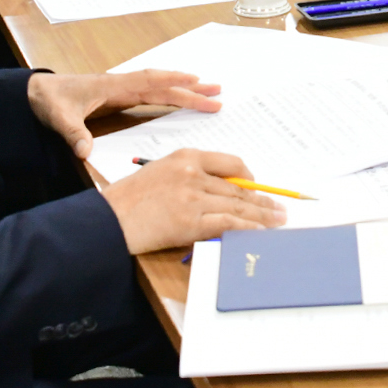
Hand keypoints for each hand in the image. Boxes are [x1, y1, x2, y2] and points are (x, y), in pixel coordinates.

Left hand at [28, 67, 223, 157]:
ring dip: (183, 89)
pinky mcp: (117, 96)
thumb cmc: (48, 101)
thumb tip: (85, 152)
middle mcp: (121, 85)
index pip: (150, 83)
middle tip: (218, 93)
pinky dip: (169, 94)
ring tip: (208, 92)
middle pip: (162, 84)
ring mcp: (121, 89)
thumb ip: (73, 134)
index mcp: (113, 87)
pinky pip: (150, 93)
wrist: (34, 93)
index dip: (175, 83)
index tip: (199, 84)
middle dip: (191, 88)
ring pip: (159, 87)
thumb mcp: (59, 119)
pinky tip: (179, 98)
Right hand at [100, 148, 284, 253]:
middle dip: (262, 200)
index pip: (229, 163)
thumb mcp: (160, 172)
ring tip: (278, 220)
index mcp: (186, 157)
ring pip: (238, 206)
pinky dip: (248, 227)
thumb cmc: (129, 199)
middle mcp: (193, 173)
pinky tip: (260, 231)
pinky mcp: (191, 222)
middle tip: (280, 207)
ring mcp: (193, 198)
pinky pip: (229, 223)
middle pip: (237, 188)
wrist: (108, 219)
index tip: (256, 186)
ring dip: (262, 215)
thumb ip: (190, 177)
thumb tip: (221, 192)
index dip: (248, 177)